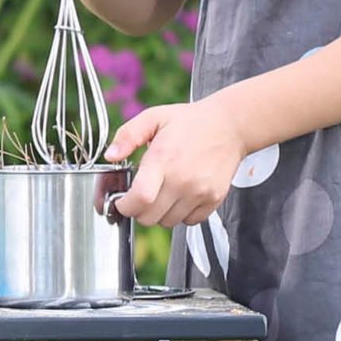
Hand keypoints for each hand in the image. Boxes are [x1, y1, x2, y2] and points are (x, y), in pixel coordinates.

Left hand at [106, 97, 246, 229]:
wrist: (230, 126)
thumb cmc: (190, 122)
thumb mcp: (153, 118)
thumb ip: (127, 136)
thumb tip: (110, 156)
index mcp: (163, 160)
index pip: (140, 200)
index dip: (125, 206)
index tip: (122, 201)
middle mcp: (182, 180)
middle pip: (150, 217)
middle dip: (139, 210)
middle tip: (142, 195)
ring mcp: (200, 192)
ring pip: (168, 222)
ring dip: (160, 213)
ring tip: (163, 192)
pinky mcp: (214, 199)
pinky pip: (190, 222)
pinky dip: (181, 214)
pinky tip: (181, 196)